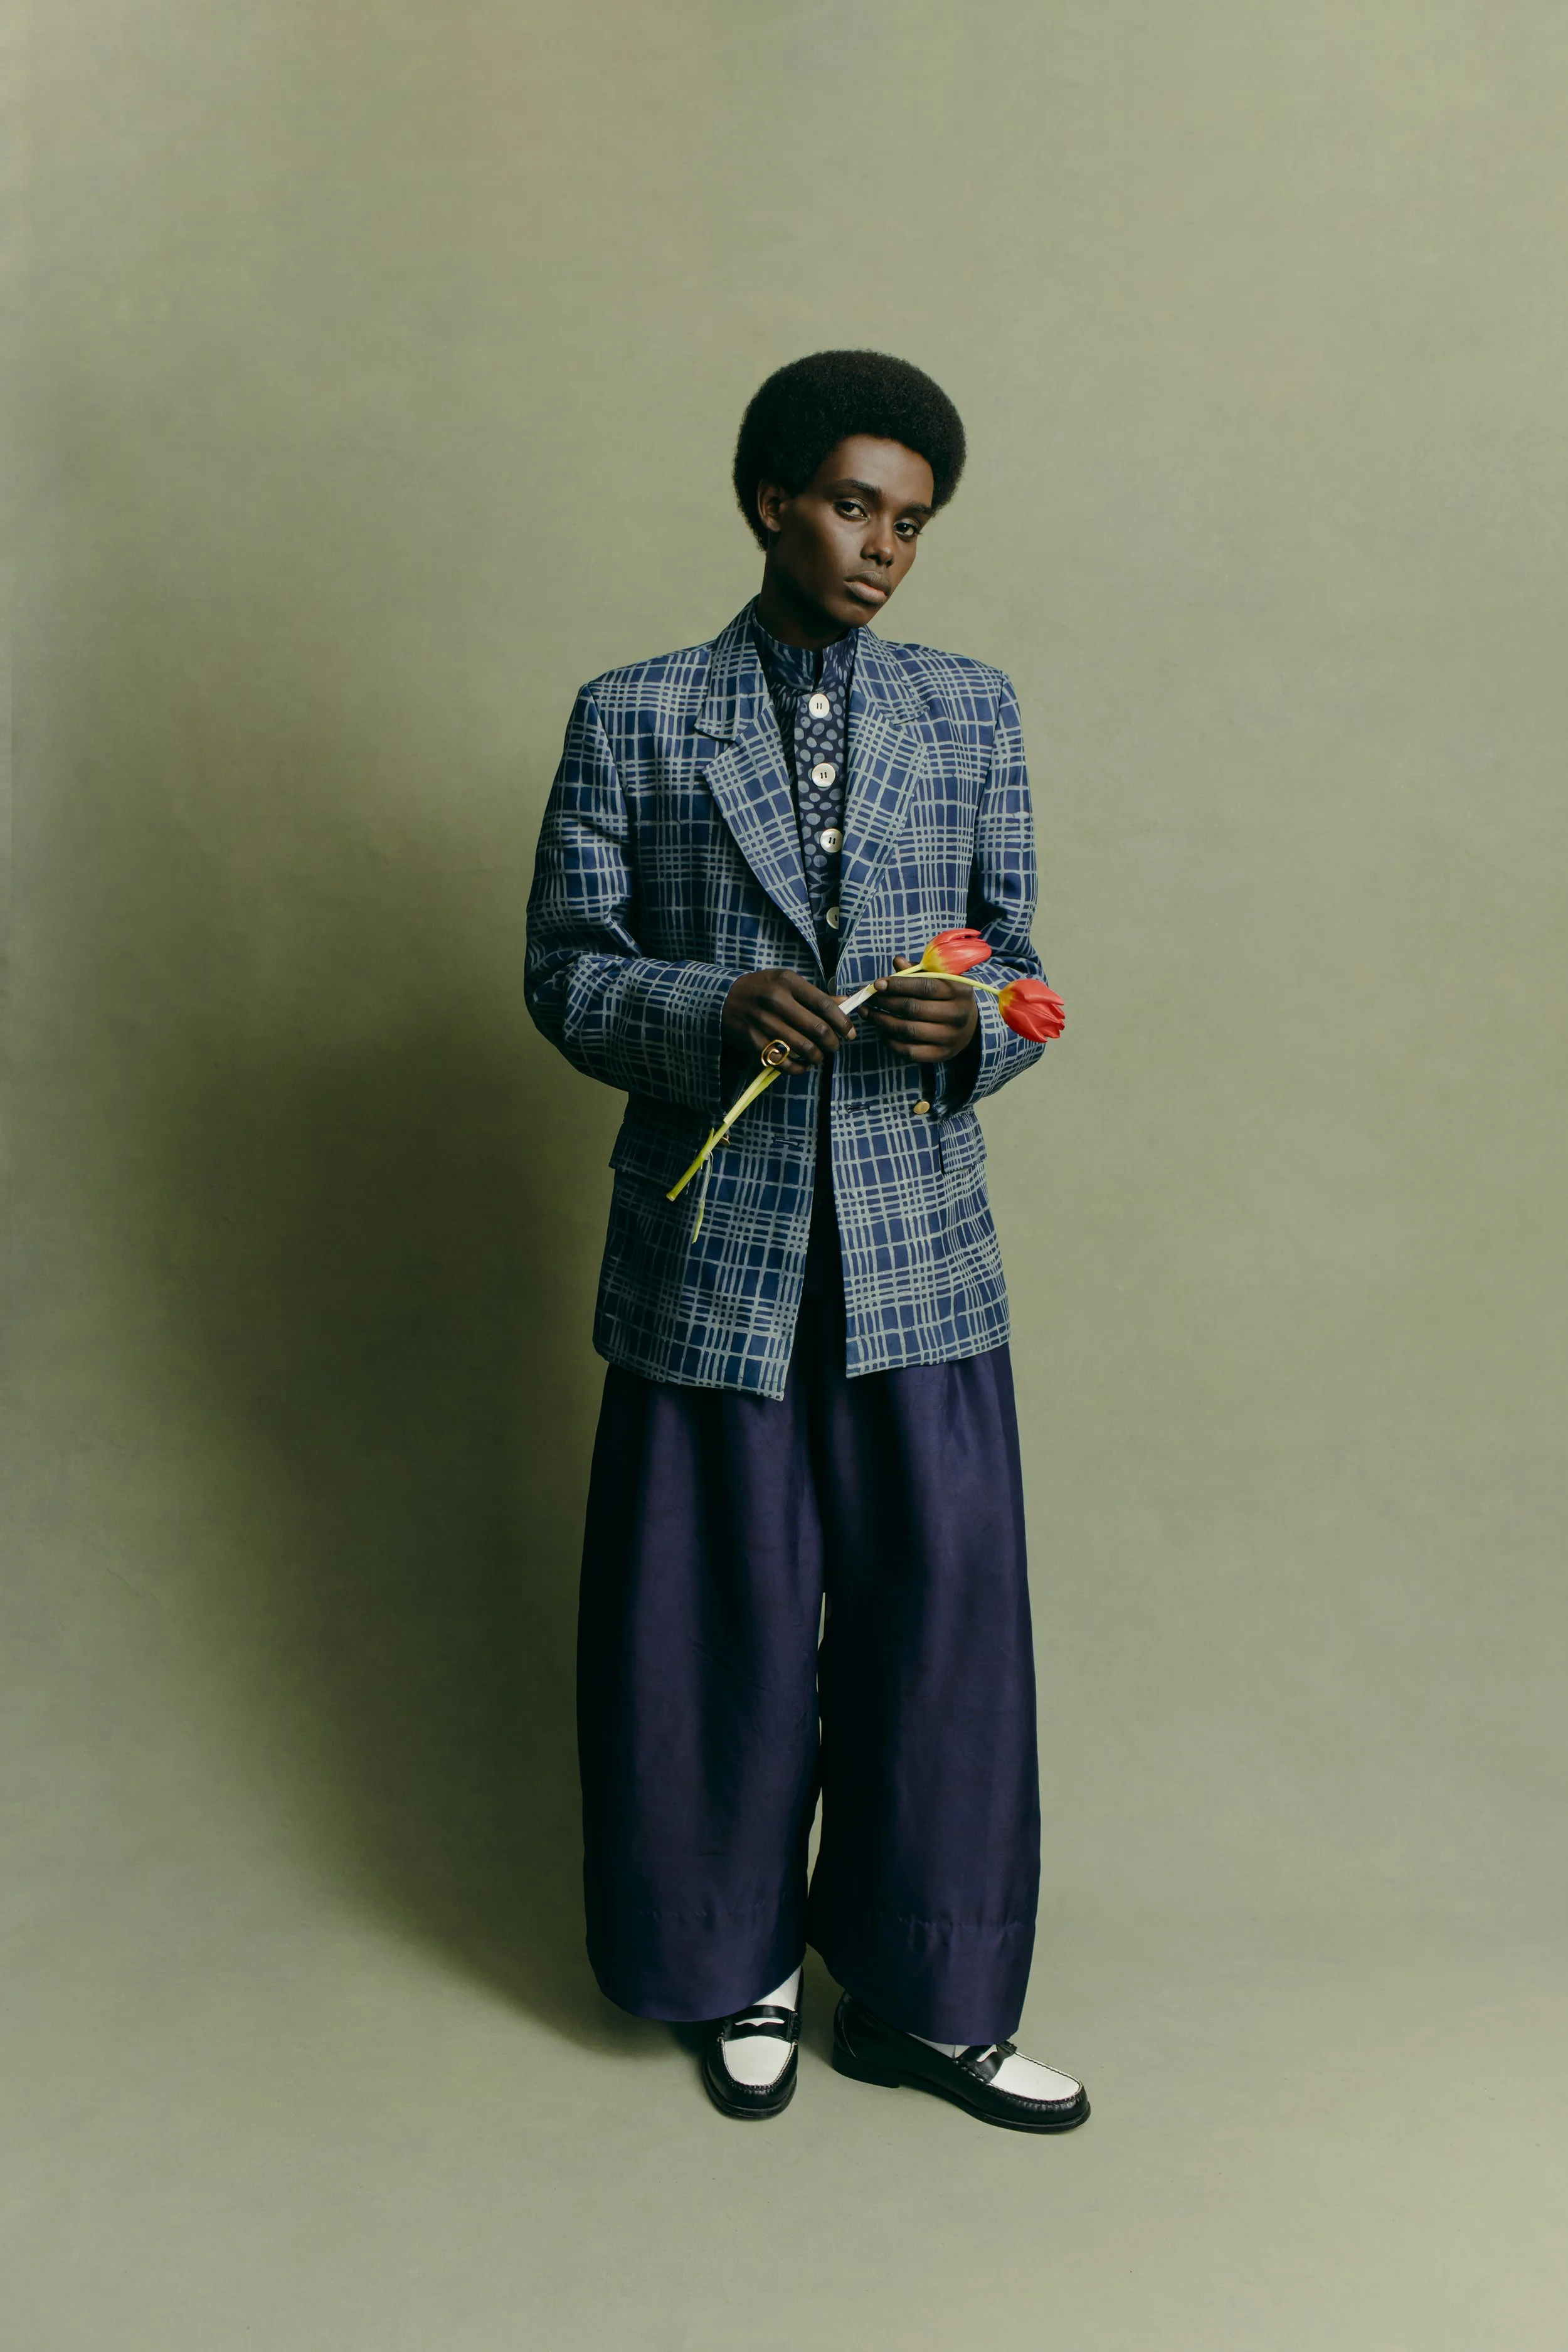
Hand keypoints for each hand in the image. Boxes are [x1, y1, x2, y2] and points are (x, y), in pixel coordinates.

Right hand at [722, 970, 858, 1070]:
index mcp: (787, 982)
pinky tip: (802, 1064)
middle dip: (832, 1043)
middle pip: (817, 1029)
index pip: (825, 1005)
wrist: (719, 999)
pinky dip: (799, 1068)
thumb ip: (815, 995)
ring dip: (817, 1057)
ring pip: (804, 1048)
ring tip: (818, 1056)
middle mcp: (776, 1001)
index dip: (842, 1022)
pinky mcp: (753, 1042)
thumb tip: (845, 1003)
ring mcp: (763, 1023)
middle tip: (833, 1046)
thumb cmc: (760, 989)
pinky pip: (784, 1062)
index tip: (850, 1033)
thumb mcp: (785, 983)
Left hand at [864, 955, 979, 1062]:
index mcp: (959, 991)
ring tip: (868, 1013)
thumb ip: (919, 970)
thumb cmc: (949, 997)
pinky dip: (892, 1043)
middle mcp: (957, 1015)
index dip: (898, 985)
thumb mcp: (941, 979)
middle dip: (886, 1002)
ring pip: (908, 1030)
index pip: (925, 987)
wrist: (970, 1027)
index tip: (877, 984)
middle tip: (869, 998)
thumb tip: (897, 962)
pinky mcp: (941, 1054)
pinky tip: (882, 1033)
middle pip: (913, 1008)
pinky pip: (911, 1051)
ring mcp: (950, 1037)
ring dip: (882, 1021)